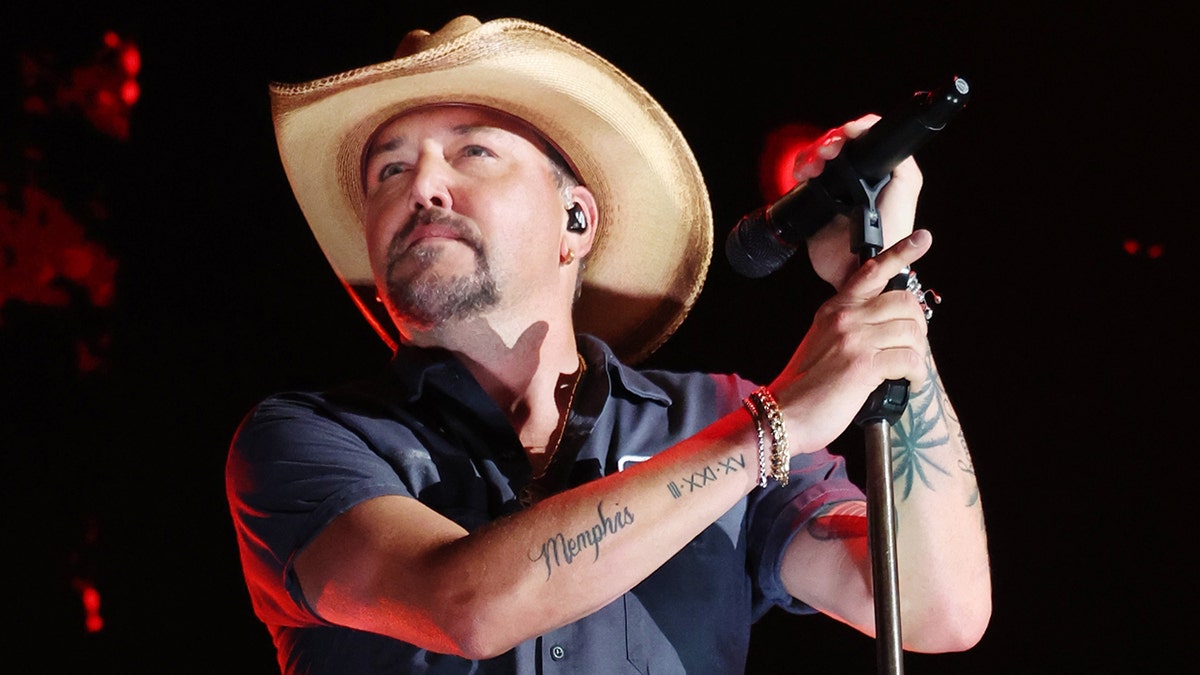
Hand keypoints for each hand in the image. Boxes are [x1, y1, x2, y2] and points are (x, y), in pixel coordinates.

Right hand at [771, 229, 931, 451]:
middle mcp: (845, 317)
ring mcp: (854, 339)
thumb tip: (886, 328)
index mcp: (835, 308)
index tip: (922, 239)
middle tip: (912, 347)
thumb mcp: (821, 342)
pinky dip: (917, 375)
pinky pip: (910, 360)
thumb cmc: (804, 387)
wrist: (784, 415)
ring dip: (918, 354)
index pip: (871, 270)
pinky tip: (910, 383)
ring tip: (910, 371)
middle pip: (905, 302)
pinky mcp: (864, 365)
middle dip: (918, 326)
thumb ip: (848, 327)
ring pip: (912, 331)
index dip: (901, 252)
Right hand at [795, 115, 923, 291]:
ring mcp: (838, 185)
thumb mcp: (905, 191)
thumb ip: (903, 165)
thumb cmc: (890, 234)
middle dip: (830, 142)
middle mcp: (860, 173)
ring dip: (813, 155)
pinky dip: (802, 169)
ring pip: (820, 154)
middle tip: (825, 154)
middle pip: (840, 141)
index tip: (846, 135)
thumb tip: (890, 142)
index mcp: (882, 169)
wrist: (859, 267)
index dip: (855, 129)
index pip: (868, 134)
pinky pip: (806, 174)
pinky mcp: (819, 197)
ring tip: (812, 169)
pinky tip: (803, 176)